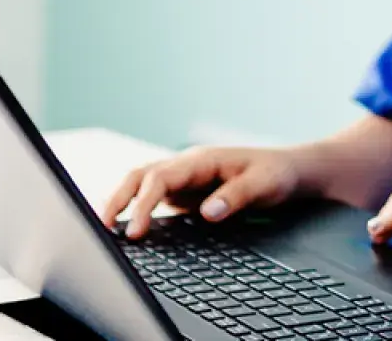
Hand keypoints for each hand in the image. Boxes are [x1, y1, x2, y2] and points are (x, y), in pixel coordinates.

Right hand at [101, 146, 302, 238]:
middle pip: (140, 177)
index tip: (136, 230)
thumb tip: (207, 212)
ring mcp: (184, 181)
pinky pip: (153, 200)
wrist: (289, 171)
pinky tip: (128, 230)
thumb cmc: (277, 174)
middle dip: (117, 199)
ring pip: (141, 186)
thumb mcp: (265, 185)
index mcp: (201, 161)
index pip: (160, 178)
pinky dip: (136, 211)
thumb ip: (236, 197)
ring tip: (105, 230)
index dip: (143, 204)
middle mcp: (186, 167)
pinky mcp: (186, 195)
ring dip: (121, 203)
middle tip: (101, 228)